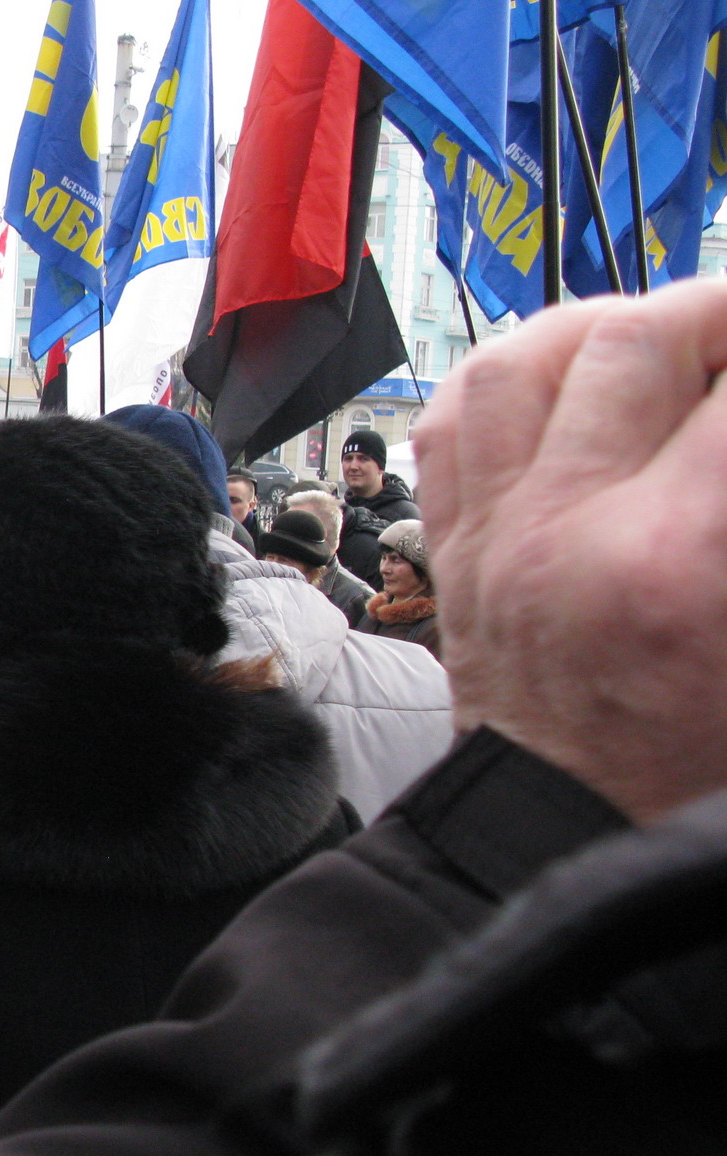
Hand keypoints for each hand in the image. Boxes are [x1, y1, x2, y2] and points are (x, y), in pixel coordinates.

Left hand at [416, 279, 726, 822]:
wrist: (575, 845)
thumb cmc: (698, 762)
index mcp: (673, 562)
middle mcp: (567, 530)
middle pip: (638, 343)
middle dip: (719, 310)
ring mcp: (495, 535)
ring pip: (527, 360)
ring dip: (610, 323)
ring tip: (673, 333)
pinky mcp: (455, 551)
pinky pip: (459, 421)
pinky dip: (511, 371)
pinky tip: (568, 372)